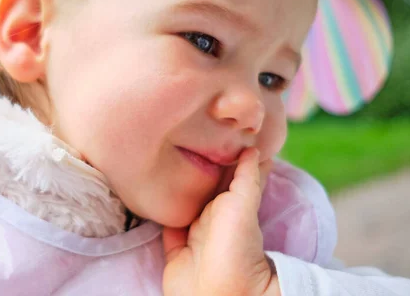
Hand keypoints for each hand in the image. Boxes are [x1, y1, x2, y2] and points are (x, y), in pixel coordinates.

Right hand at [162, 148, 278, 295]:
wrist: (216, 293)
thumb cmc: (236, 246)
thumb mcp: (245, 205)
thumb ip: (247, 178)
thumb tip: (254, 150)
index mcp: (235, 204)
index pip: (233, 173)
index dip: (229, 154)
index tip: (222, 131)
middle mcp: (216, 215)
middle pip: (207, 184)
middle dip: (201, 163)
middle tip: (189, 134)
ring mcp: (195, 230)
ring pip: (186, 199)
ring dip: (180, 182)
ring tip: (169, 152)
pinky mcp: (176, 245)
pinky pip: (166, 220)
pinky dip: (162, 207)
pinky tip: (154, 186)